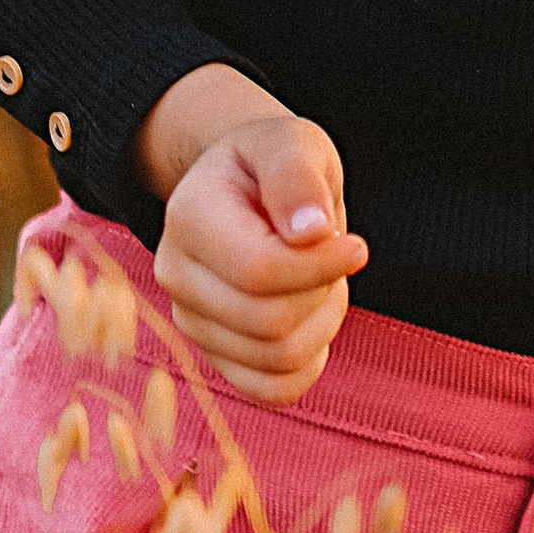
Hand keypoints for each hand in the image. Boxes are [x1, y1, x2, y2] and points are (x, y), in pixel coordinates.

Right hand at [131, 65, 366, 404]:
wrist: (248, 186)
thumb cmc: (273, 162)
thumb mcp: (292, 142)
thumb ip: (297, 176)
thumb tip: (311, 232)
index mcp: (188, 216)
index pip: (259, 271)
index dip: (320, 267)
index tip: (358, 247)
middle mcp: (175, 273)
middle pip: (270, 323)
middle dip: (323, 292)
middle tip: (333, 256)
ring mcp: (189, 319)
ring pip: (278, 359)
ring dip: (322, 322)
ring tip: (319, 278)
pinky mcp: (212, 354)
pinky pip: (272, 390)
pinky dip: (308, 362)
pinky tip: (311, 317)